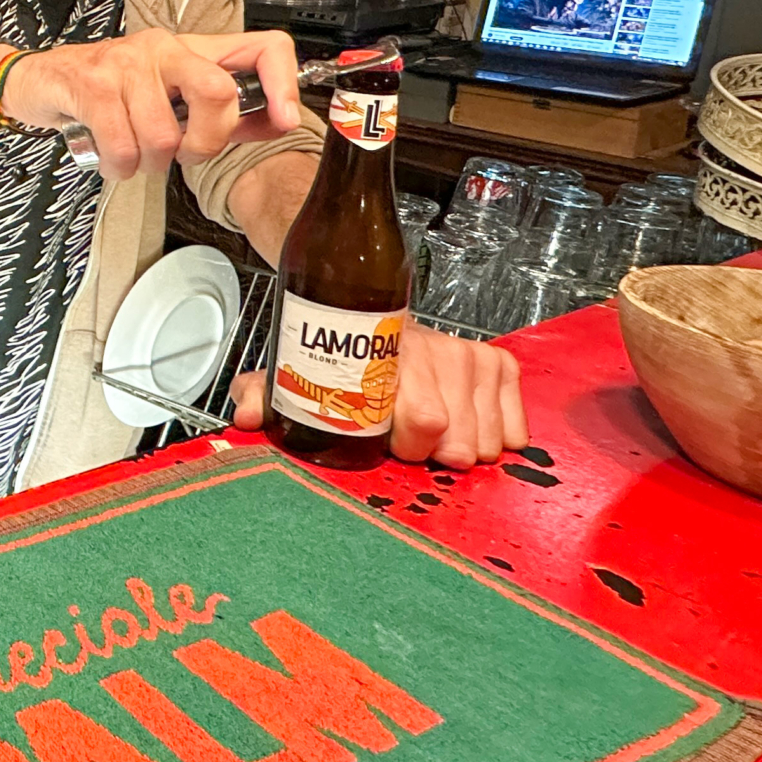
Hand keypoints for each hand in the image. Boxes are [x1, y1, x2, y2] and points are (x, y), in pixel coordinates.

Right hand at [0, 28, 301, 179]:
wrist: (36, 80)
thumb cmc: (104, 92)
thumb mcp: (165, 96)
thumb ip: (219, 111)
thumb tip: (274, 121)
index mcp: (192, 49)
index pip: (262, 46)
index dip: (283, 83)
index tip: (281, 118)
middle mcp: (163, 47)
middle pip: (218, 92)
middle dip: (205, 142)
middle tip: (183, 154)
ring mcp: (127, 63)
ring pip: (164, 135)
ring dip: (149, 164)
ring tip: (133, 155)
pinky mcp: (92, 84)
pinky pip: (125, 147)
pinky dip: (120, 166)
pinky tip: (112, 158)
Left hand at [229, 326, 528, 467]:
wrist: (369, 310)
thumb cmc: (344, 358)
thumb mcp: (293, 376)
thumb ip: (262, 395)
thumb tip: (246, 418)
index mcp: (386, 358)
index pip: (424, 421)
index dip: (406, 445)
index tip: (389, 442)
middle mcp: (435, 352)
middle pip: (457, 437)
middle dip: (433, 451)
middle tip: (409, 440)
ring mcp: (469, 357)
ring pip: (487, 436)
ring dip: (462, 445)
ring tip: (435, 431)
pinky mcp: (497, 365)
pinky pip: (514, 425)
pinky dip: (496, 435)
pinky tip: (468, 427)